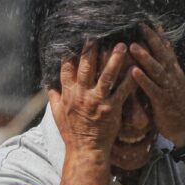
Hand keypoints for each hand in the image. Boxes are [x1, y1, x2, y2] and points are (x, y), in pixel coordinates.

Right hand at [49, 41, 137, 155]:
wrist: (86, 151)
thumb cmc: (72, 133)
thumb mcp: (57, 115)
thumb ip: (54, 98)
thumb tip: (48, 85)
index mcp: (68, 95)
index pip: (67, 69)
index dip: (71, 53)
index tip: (75, 39)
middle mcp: (82, 95)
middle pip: (87, 67)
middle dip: (92, 49)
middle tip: (98, 34)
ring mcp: (97, 101)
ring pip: (106, 75)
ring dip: (114, 59)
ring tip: (122, 45)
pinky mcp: (112, 109)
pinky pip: (122, 91)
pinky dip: (129, 80)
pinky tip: (136, 68)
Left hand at [129, 24, 184, 146]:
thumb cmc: (178, 108)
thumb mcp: (176, 86)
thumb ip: (168, 71)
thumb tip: (165, 56)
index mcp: (175, 74)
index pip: (167, 51)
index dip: (159, 37)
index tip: (151, 23)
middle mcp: (173, 78)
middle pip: (162, 55)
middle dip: (151, 39)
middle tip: (140, 25)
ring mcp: (168, 89)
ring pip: (156, 69)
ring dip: (145, 57)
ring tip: (133, 45)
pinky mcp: (163, 101)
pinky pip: (152, 88)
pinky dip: (143, 79)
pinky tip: (134, 71)